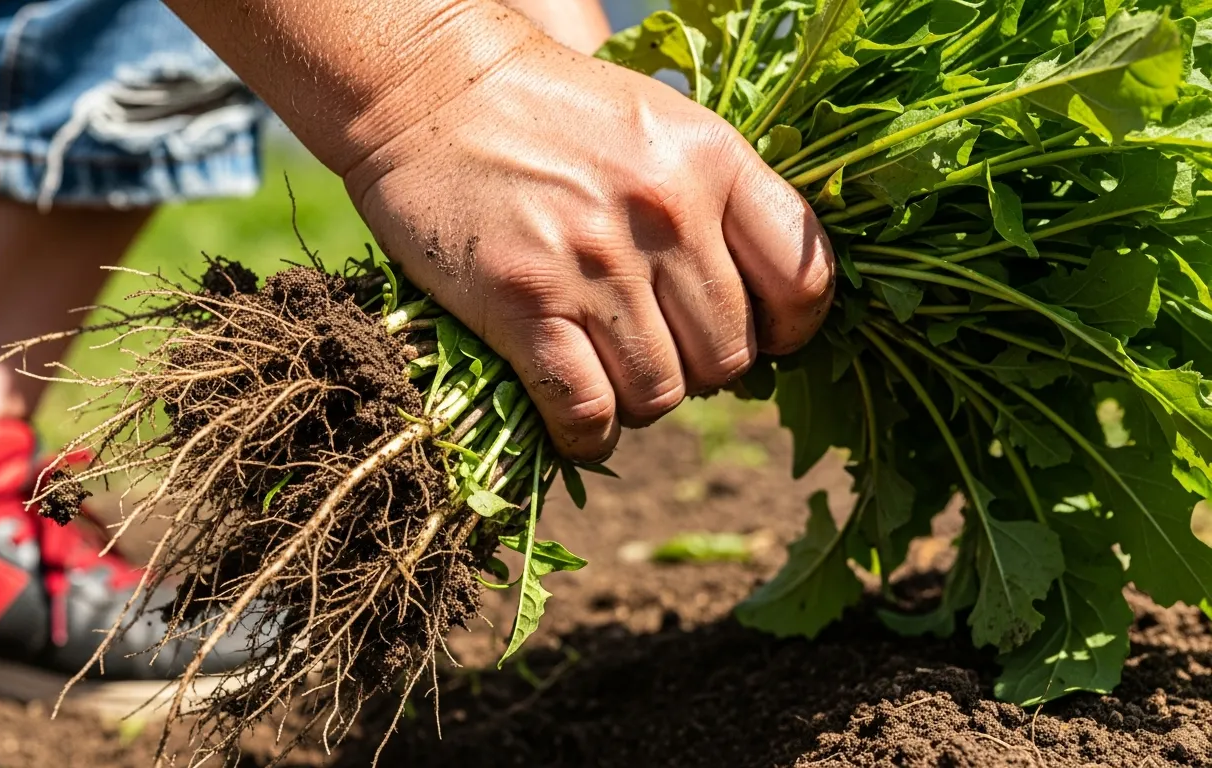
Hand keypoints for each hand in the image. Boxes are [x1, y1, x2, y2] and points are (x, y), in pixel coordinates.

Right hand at [168, 0, 833, 461]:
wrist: (426, 88)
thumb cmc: (546, 110)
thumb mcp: (656, 125)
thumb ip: (715, 201)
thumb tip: (755, 308)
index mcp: (713, 160)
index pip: (804, 281)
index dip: (788, 331)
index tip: (754, 336)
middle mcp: (665, 213)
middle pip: (728, 356)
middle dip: (697, 370)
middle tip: (654, 349)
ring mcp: (594, 262)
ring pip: (661, 395)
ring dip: (637, 402)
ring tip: (605, 371)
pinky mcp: (524, 304)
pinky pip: (587, 411)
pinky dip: (585, 433)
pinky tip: (572, 416)